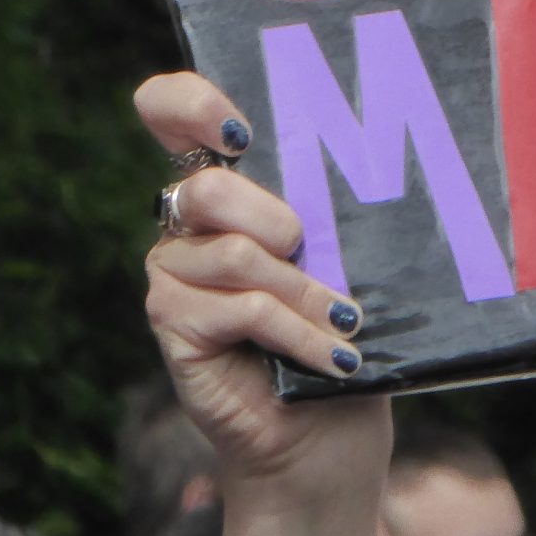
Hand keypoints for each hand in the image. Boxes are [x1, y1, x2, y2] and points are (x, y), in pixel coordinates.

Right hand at [136, 72, 389, 500]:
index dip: (189, 103)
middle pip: (209, 186)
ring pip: (235, 254)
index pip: (172, 111)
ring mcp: (173, 272)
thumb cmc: (340, 329)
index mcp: (229, 183)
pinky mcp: (172, 324)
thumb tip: (363, 167)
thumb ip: (326, 209)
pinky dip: (298, 331)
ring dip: (304, 291)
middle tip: (311, 250)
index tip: (236, 129)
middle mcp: (188, 221)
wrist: (327, 431)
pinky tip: (333, 356)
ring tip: (344, 321)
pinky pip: (241, 309)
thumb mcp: (343, 254)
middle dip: (277, 217)